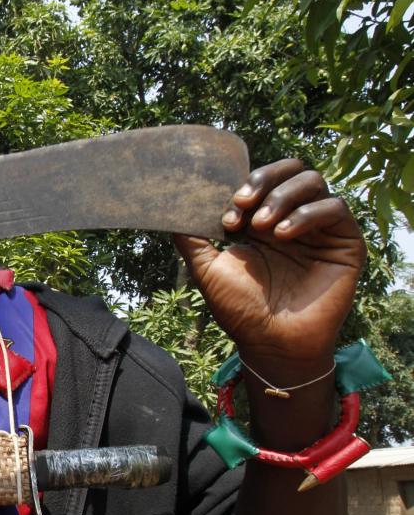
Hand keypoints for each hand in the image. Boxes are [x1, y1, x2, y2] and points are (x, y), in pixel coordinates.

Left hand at [173, 159, 365, 360]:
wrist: (270, 344)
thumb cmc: (240, 310)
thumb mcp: (207, 269)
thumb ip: (190, 238)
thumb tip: (168, 208)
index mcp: (262, 221)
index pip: (261, 179)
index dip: (244, 186)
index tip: (227, 213)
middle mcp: (292, 219)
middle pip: (291, 170)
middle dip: (264, 179)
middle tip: (242, 202)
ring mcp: (320, 229)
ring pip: (312, 182)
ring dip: (283, 197)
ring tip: (262, 227)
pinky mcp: (345, 242)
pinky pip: (335, 208)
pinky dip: (307, 214)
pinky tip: (283, 234)